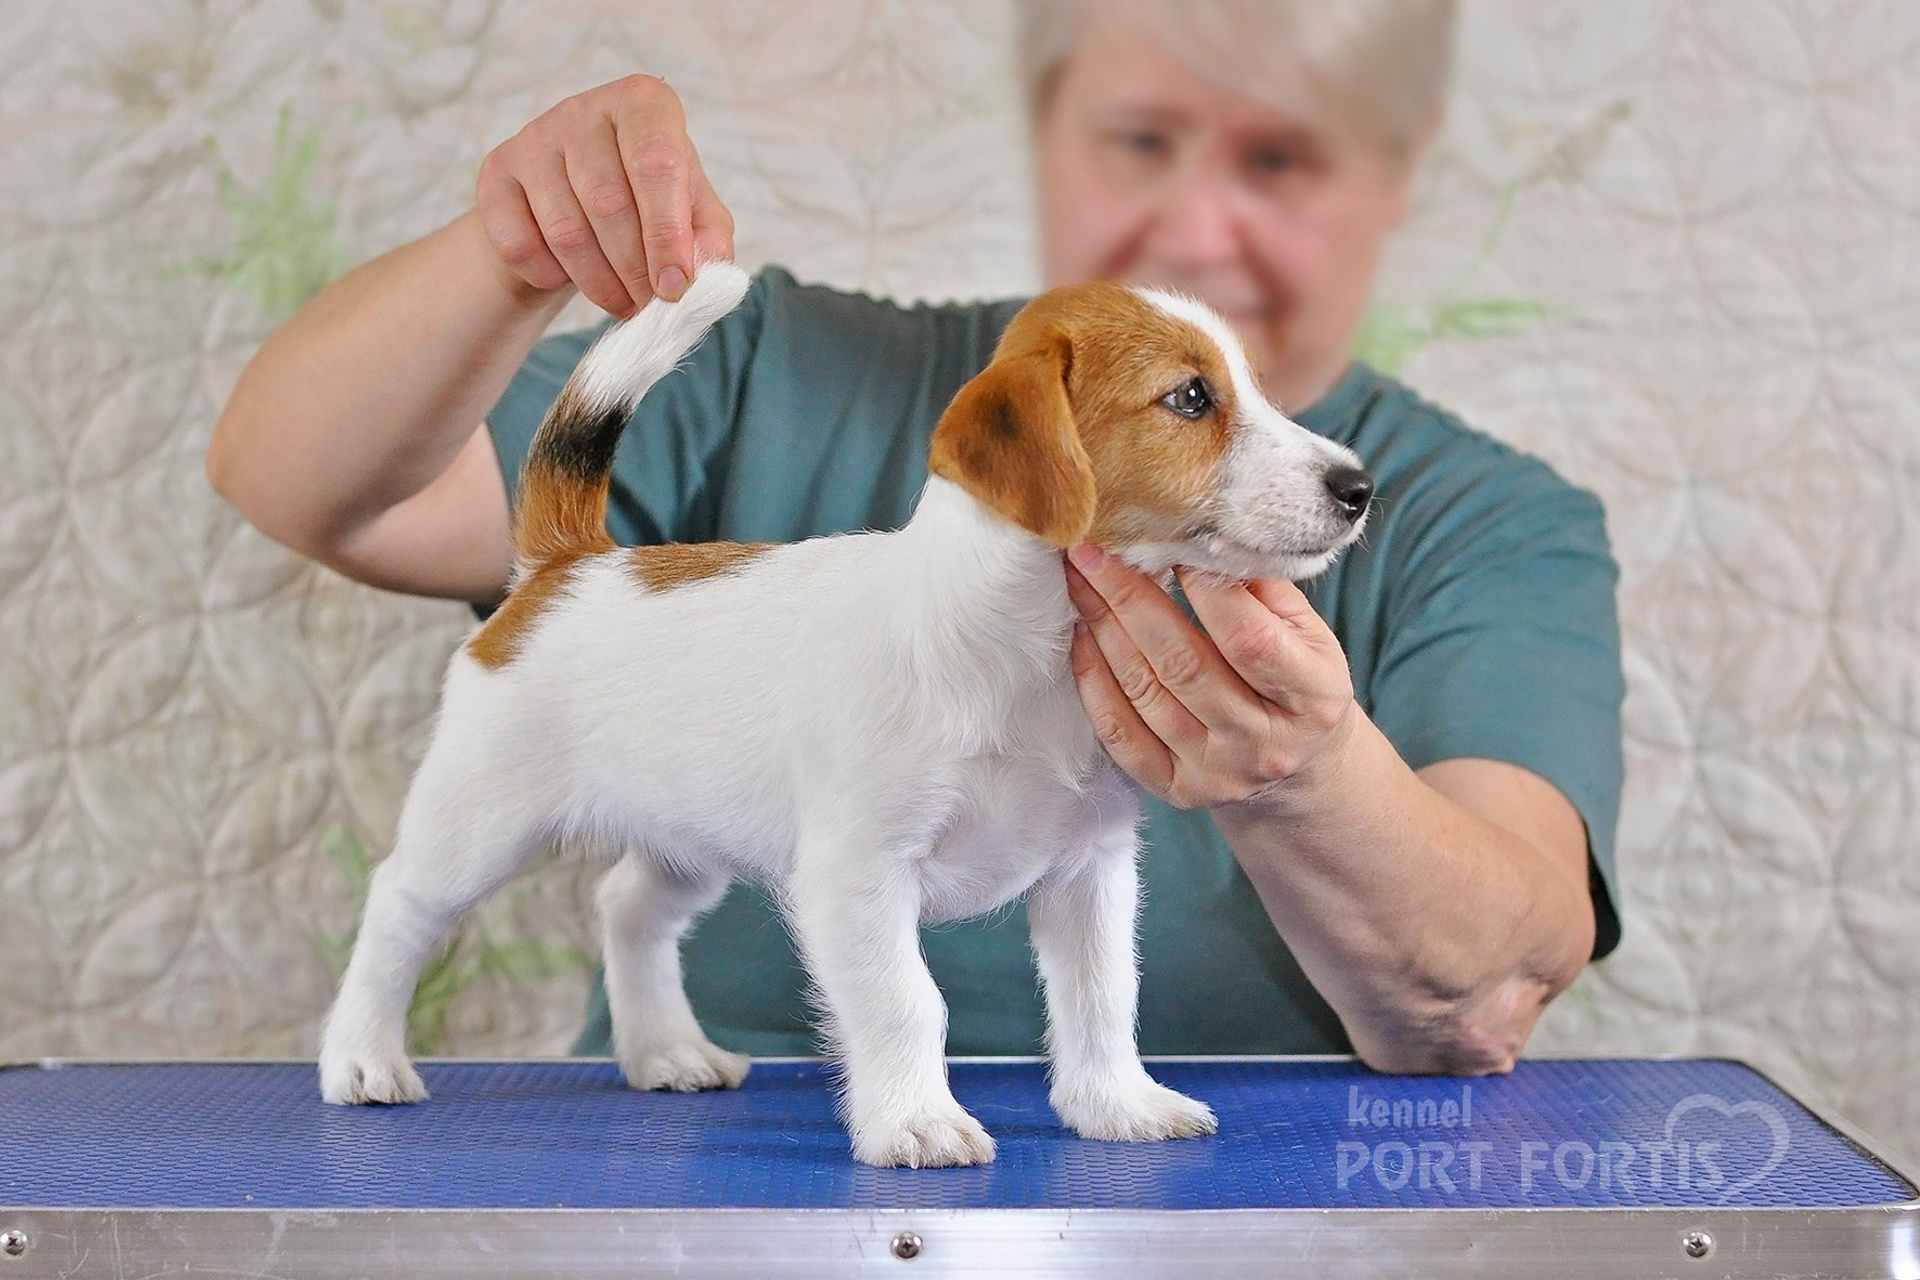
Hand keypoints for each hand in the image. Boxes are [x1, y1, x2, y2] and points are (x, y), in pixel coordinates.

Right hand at [475, 74, 734, 316]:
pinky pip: (520, 244)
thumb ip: (709, 236)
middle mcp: (584, 109)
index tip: (675, 287)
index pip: (656, 163)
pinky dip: (550, 277)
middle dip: (635, 270)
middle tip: (651, 305)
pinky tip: (571, 277)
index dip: (667, 234)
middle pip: (608, 202)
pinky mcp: (497, 173)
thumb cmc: (648, 203)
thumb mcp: (692, 212)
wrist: (579, 205)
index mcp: (644, 104)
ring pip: (565, 230)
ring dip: (599, 283)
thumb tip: (705, 269)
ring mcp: (534, 137)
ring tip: (623, 302)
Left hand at [1064, 545, 1357, 810]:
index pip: (1249, 638)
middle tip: (1093, 550)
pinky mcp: (1178, 790)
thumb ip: (1266, 590)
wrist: (1299, 767)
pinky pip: (1120, 736)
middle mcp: (1264, 743)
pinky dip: (1094, 682)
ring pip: (1146, 693)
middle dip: (1130, 598)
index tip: (1166, 541)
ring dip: (1104, 630)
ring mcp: (1218, 772)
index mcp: (1313, 698)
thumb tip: (1207, 537)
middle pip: (1184, 664)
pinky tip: (1082, 637)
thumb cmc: (1297, 681)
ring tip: (1080, 581)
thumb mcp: (1311, 635)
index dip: (1204, 588)